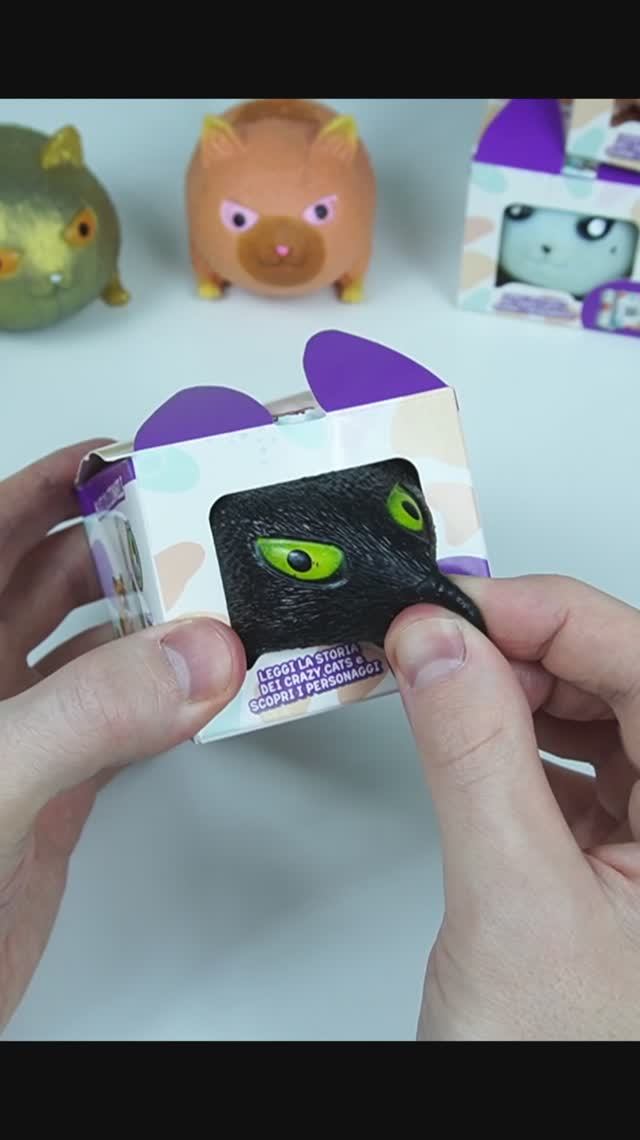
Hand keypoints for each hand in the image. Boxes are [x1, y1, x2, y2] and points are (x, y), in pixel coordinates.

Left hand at [0, 442, 245, 1032]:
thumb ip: (90, 713)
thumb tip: (195, 657)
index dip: (38, 488)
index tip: (110, 459)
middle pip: (42, 581)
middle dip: (110, 546)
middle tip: (183, 526)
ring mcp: (14, 736)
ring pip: (86, 650)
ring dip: (144, 622)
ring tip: (206, 596)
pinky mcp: (51, 790)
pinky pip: (115, 719)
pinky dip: (160, 697)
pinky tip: (198, 683)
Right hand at [385, 574, 639, 1040]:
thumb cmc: (570, 1074)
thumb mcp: (514, 902)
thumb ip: (474, 755)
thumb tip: (438, 645)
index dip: (556, 617)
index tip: (461, 605)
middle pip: (633, 682)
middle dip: (534, 648)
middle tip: (441, 640)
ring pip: (608, 717)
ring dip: (525, 688)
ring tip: (450, 684)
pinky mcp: (621, 863)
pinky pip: (582, 765)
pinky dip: (521, 738)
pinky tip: (476, 737)